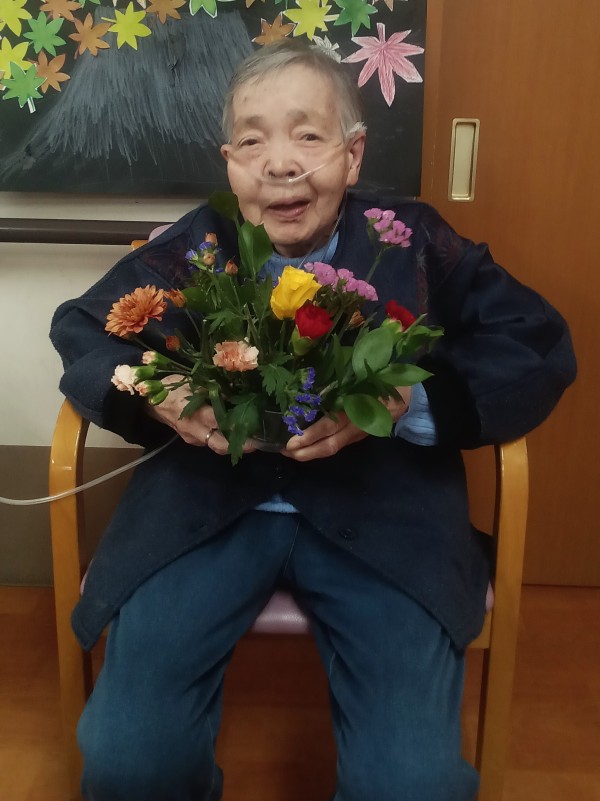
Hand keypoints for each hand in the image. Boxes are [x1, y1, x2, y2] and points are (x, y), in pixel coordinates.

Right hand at [146, 376, 255, 455]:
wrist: (151, 403)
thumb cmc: (172, 389)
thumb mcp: (191, 383)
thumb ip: (211, 389)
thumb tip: (234, 392)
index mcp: (194, 413)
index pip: (219, 422)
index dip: (236, 426)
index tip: (253, 427)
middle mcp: (194, 430)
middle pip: (219, 445)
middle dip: (239, 446)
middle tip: (257, 443)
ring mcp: (192, 438)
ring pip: (216, 445)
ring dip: (232, 443)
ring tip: (250, 437)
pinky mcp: (192, 441)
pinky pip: (210, 442)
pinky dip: (222, 438)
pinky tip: (233, 431)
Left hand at [282, 387, 410, 461]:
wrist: (408, 397)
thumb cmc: (381, 380)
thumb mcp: (363, 376)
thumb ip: (341, 380)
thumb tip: (309, 381)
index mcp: (355, 409)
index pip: (329, 427)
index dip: (310, 436)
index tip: (290, 442)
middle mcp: (355, 425)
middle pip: (328, 445)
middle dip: (305, 452)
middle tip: (284, 451)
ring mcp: (357, 433)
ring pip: (332, 448)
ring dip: (311, 453)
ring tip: (291, 452)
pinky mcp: (358, 436)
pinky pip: (337, 444)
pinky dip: (320, 448)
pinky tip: (306, 447)